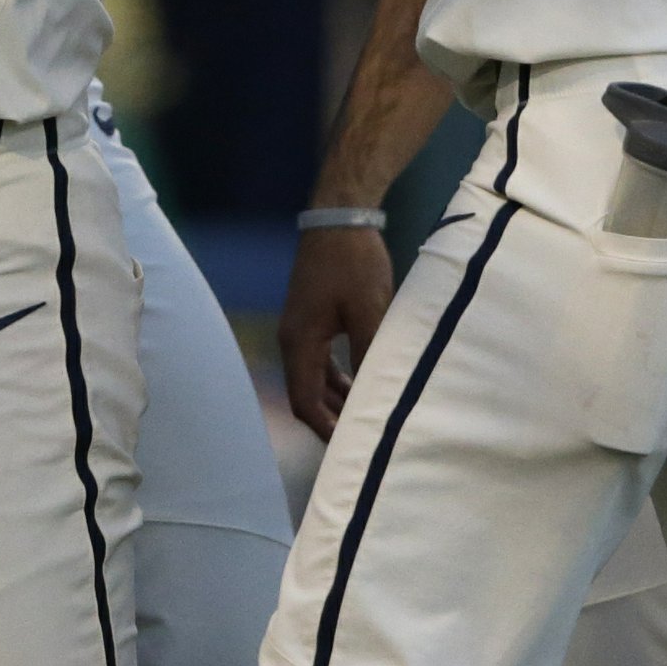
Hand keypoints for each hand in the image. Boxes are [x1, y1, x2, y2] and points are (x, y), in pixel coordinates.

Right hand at [279, 225, 394, 439]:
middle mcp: (292, 338)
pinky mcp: (310, 316)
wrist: (339, 218)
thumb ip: (369, 356)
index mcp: (299, 341)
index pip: (304, 402)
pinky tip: (359, 383)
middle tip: (362, 439)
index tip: (352, 447)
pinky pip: (318, 360)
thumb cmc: (354, 263)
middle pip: (304, 394)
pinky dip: (335, 379)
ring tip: (365, 417)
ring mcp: (299, 327)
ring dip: (334, 400)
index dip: (326, 430)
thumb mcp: (369, 312)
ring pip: (311, 378)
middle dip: (330, 420)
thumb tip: (375, 397)